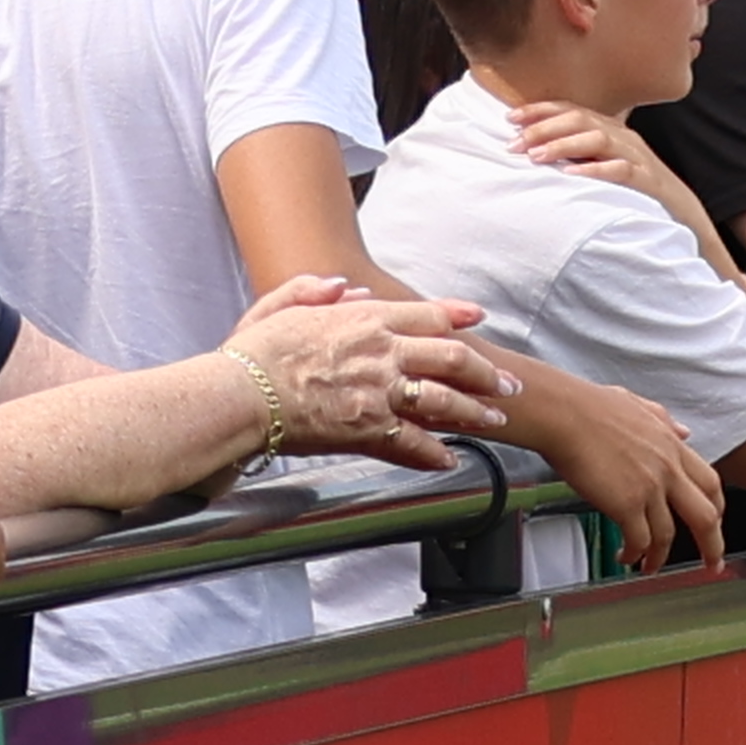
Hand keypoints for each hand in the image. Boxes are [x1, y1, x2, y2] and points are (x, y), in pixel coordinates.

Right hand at [232, 288, 515, 466]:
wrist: (237, 397)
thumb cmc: (251, 355)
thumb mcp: (277, 305)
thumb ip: (314, 290)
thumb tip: (345, 286)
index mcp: (363, 319)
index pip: (425, 314)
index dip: (457, 315)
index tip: (479, 316)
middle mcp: (381, 353)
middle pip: (451, 359)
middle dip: (487, 372)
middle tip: (507, 383)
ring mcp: (379, 393)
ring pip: (444, 401)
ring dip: (474, 412)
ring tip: (493, 420)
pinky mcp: (369, 430)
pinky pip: (414, 443)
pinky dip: (435, 452)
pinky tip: (450, 458)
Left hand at [501, 101, 687, 205]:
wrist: (683, 214)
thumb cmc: (637, 191)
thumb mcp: (606, 166)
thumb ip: (580, 155)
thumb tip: (536, 152)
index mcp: (612, 131)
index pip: (572, 110)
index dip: (540, 111)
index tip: (510, 118)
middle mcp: (624, 139)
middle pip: (582, 120)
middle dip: (545, 128)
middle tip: (516, 142)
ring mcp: (638, 158)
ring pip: (599, 139)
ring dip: (564, 145)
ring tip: (537, 156)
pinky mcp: (648, 182)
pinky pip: (621, 171)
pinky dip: (595, 170)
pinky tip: (572, 174)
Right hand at [532, 376, 727, 567]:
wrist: (562, 413)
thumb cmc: (588, 406)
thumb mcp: (638, 405)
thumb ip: (664, 421)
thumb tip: (684, 432)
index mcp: (672, 446)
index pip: (709, 482)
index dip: (716, 507)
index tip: (716, 523)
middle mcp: (667, 469)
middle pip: (705, 516)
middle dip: (712, 545)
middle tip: (711, 563)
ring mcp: (649, 487)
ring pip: (667, 535)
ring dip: (660, 557)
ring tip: (650, 566)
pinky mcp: (626, 504)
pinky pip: (639, 540)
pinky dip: (634, 554)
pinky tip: (625, 556)